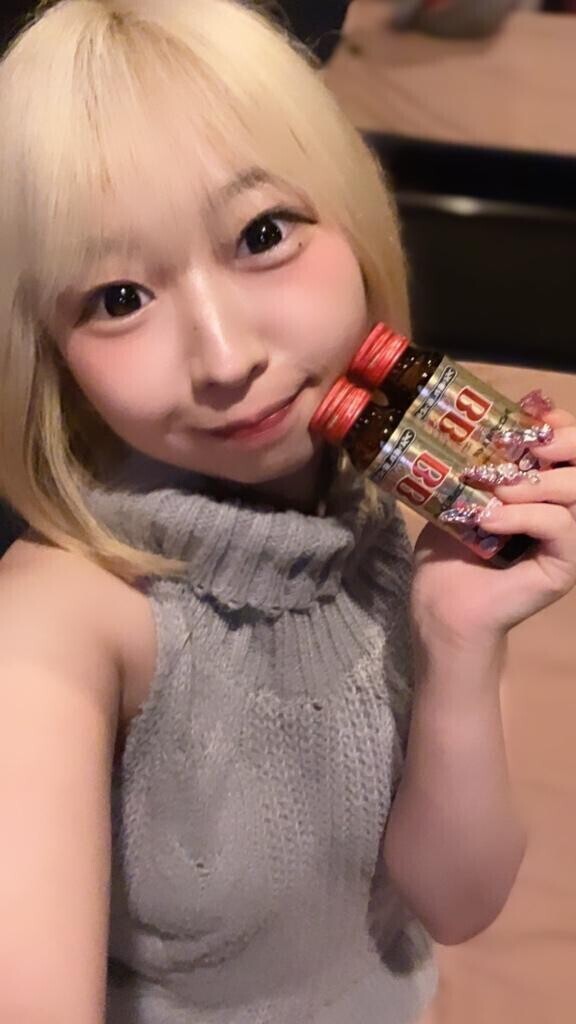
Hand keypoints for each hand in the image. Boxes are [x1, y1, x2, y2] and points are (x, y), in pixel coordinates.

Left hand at [411, 407, 575, 644]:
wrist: (442, 608)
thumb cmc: (448, 557)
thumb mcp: (458, 500)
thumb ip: (475, 467)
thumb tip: (476, 427)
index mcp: (540, 492)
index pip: (567, 447)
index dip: (554, 424)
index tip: (526, 412)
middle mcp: (561, 511)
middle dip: (560, 442)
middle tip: (525, 446)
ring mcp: (566, 539)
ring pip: (574, 490)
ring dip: (531, 483)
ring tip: (494, 490)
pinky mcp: (564, 565)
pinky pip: (560, 526)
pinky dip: (523, 516)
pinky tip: (489, 520)